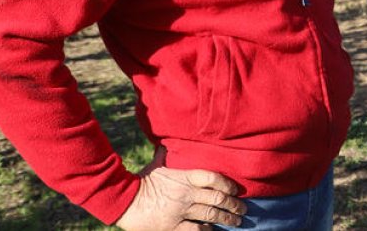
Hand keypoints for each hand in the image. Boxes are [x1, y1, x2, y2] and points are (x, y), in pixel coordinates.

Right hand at [116, 150, 245, 230]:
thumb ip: (166, 155)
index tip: (237, 189)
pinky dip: (207, 230)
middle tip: (243, 209)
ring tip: (237, 221)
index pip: (213, 178)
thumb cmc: (140, 181)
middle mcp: (186, 194)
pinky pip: (196, 230)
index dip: (228, 184)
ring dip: (227, 219)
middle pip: (218, 198)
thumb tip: (167, 143)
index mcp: (184, 177)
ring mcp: (180, 211)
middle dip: (234, 205)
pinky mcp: (173, 227)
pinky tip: (213, 230)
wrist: (122, 201)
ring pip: (211, 215)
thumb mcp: (156, 165)